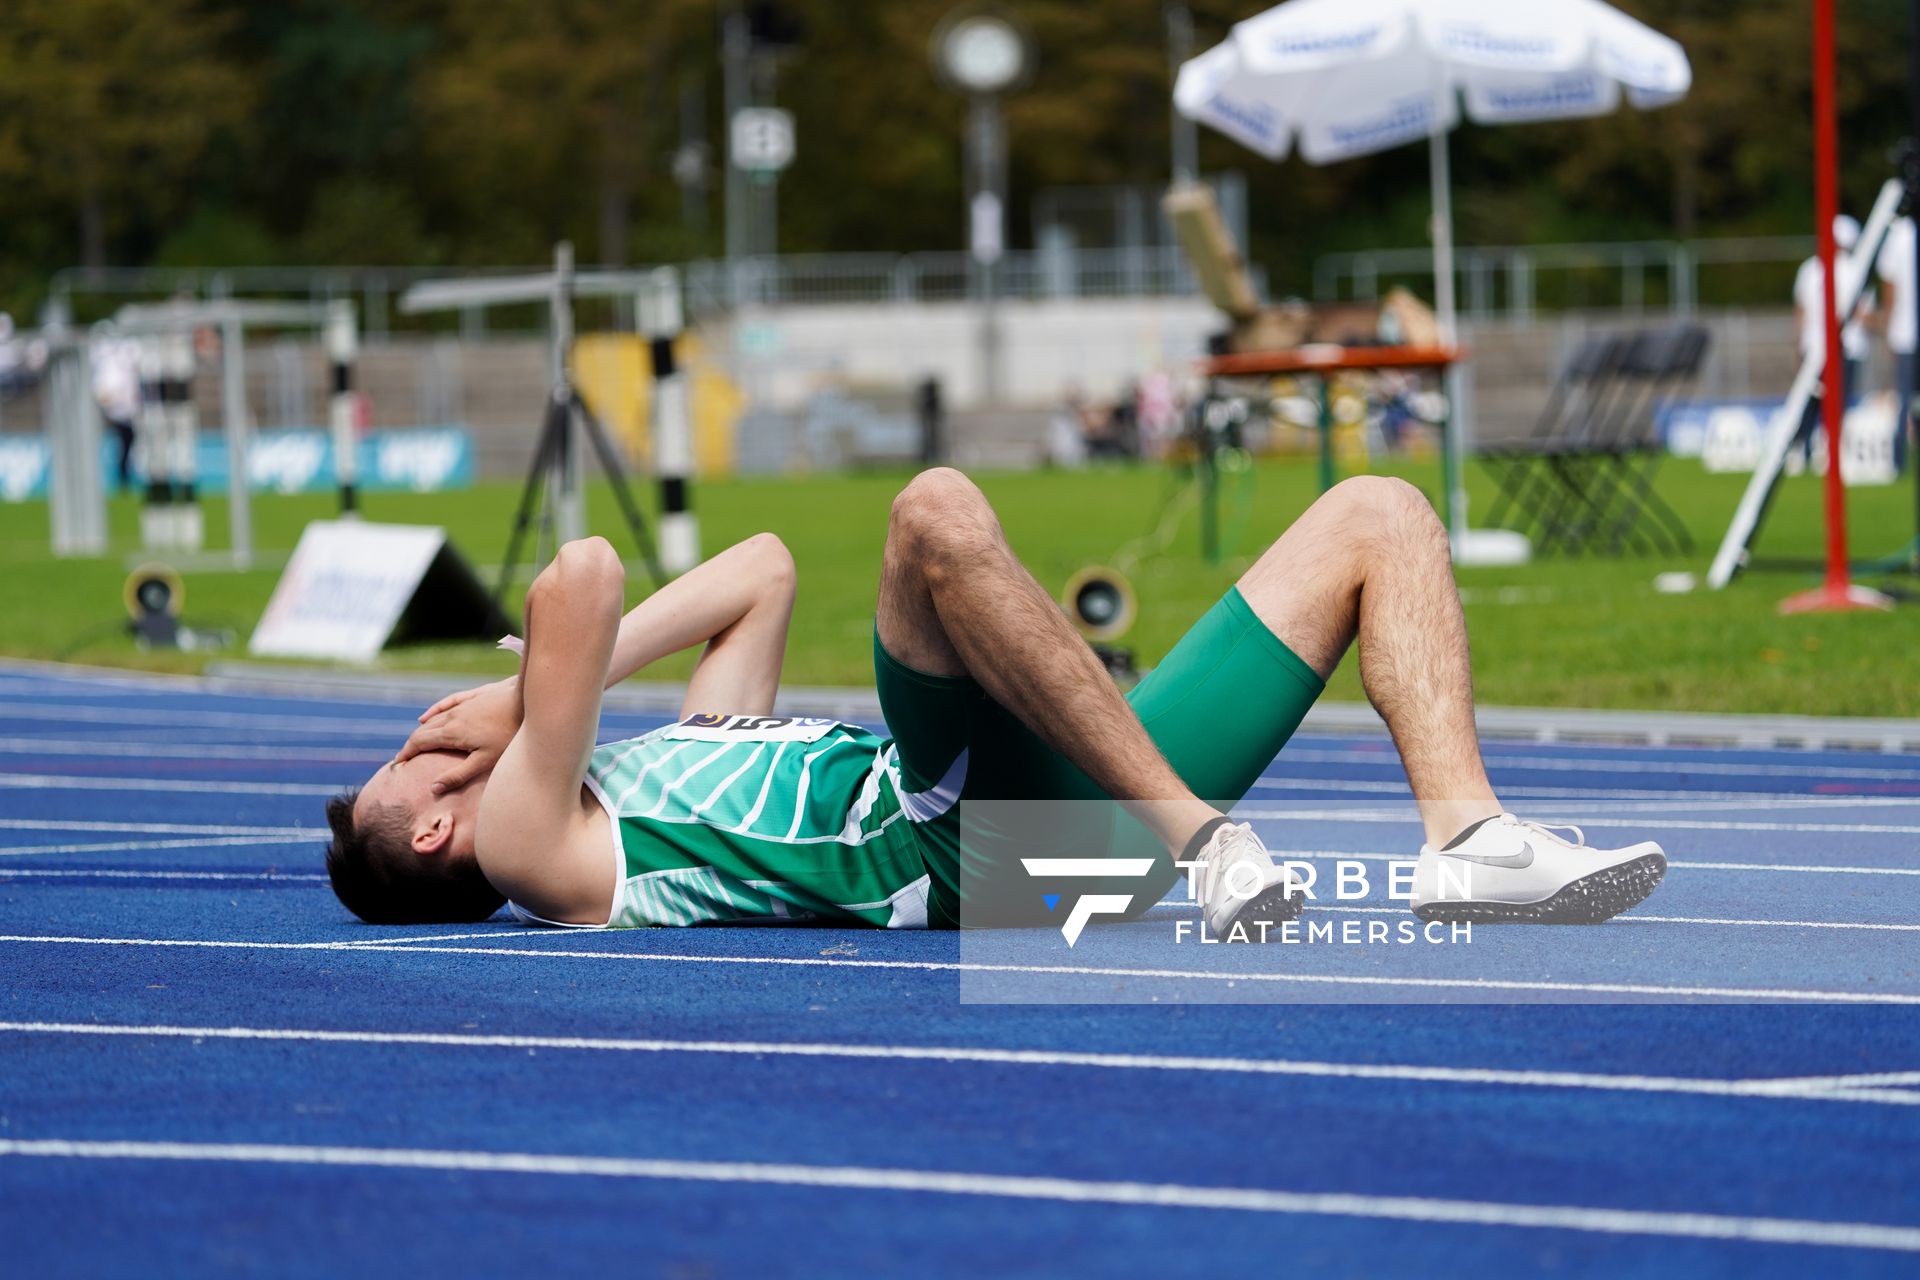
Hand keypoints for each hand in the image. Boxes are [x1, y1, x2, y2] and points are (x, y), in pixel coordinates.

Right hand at [398, 676, 521, 794]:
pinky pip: (444, 704)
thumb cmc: (509, 734)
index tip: (397, 764)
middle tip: (404, 758)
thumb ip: (459, 775)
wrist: (526, 701)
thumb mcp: (485, 761)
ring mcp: (461, 705)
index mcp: (451, 733)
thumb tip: (434, 787)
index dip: (406, 753)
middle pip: (423, 731)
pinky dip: (432, 712)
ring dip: (421, 732)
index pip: (419, 743)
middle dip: (411, 745)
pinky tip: (426, 717)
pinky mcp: (472, 697)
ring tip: (414, 744)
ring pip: (433, 719)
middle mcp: (451, 717)